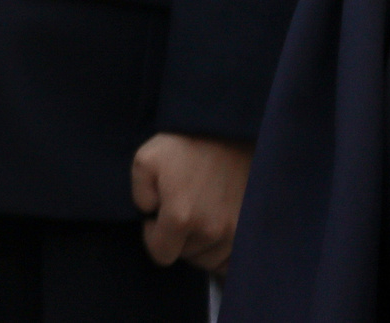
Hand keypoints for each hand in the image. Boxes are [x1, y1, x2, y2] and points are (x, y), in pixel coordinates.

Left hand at [130, 133, 249, 273]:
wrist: (227, 130)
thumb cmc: (184, 144)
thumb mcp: (145, 160)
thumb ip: (137, 194)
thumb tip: (150, 214)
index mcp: (181, 216)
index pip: (161, 254)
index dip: (153, 235)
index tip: (156, 216)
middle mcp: (211, 230)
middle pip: (186, 256)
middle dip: (177, 238)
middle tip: (179, 208)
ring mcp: (235, 231)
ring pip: (209, 258)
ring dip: (200, 244)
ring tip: (198, 213)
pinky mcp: (251, 228)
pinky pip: (232, 259)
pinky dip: (222, 249)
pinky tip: (215, 226)